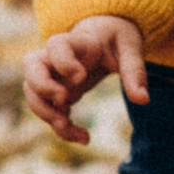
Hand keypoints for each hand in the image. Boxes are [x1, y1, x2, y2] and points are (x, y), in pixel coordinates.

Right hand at [22, 14, 148, 143]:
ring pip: (32, 93)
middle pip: (30, 66)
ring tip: (73, 129)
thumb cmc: (116, 38)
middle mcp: (56, 56)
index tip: (81, 77)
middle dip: (41, 87)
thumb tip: (143, 100)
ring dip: (47, 114)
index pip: (57, 44)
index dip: (63, 62)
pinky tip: (84, 138)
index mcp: (77, 40)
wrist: (104, 36)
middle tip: (64, 101)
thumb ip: (135, 71)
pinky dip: (60, 127)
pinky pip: (48, 110)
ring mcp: (51, 75)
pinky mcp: (54, 92)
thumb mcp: (130, 48)